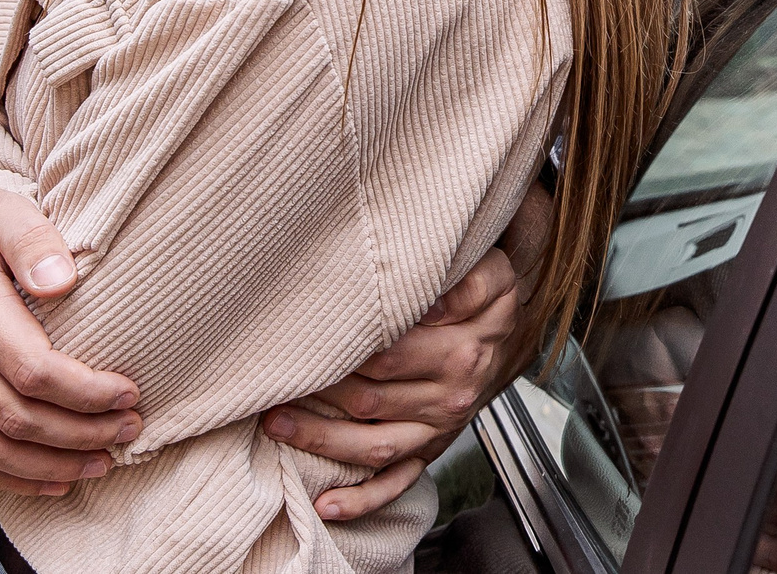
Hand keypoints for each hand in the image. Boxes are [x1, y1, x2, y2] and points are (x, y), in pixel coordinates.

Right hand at [0, 137, 142, 496]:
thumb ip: (34, 240)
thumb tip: (64, 282)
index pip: (34, 371)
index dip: (87, 393)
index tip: (128, 394)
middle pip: (16, 418)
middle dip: (81, 434)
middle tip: (129, 430)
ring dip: (50, 467)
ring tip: (101, 462)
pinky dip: (7, 478)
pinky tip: (51, 481)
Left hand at [262, 247, 521, 519]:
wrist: (502, 331)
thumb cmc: (482, 295)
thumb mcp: (490, 272)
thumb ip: (466, 283)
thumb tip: (430, 304)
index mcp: (461, 352)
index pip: (390, 355)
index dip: (345, 351)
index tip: (305, 341)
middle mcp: (450, 397)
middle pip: (371, 400)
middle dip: (318, 391)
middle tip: (274, 377)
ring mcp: (437, 430)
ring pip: (374, 445)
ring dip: (322, 440)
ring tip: (276, 424)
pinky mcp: (430, 451)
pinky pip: (396, 483)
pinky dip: (361, 500)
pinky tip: (324, 505)